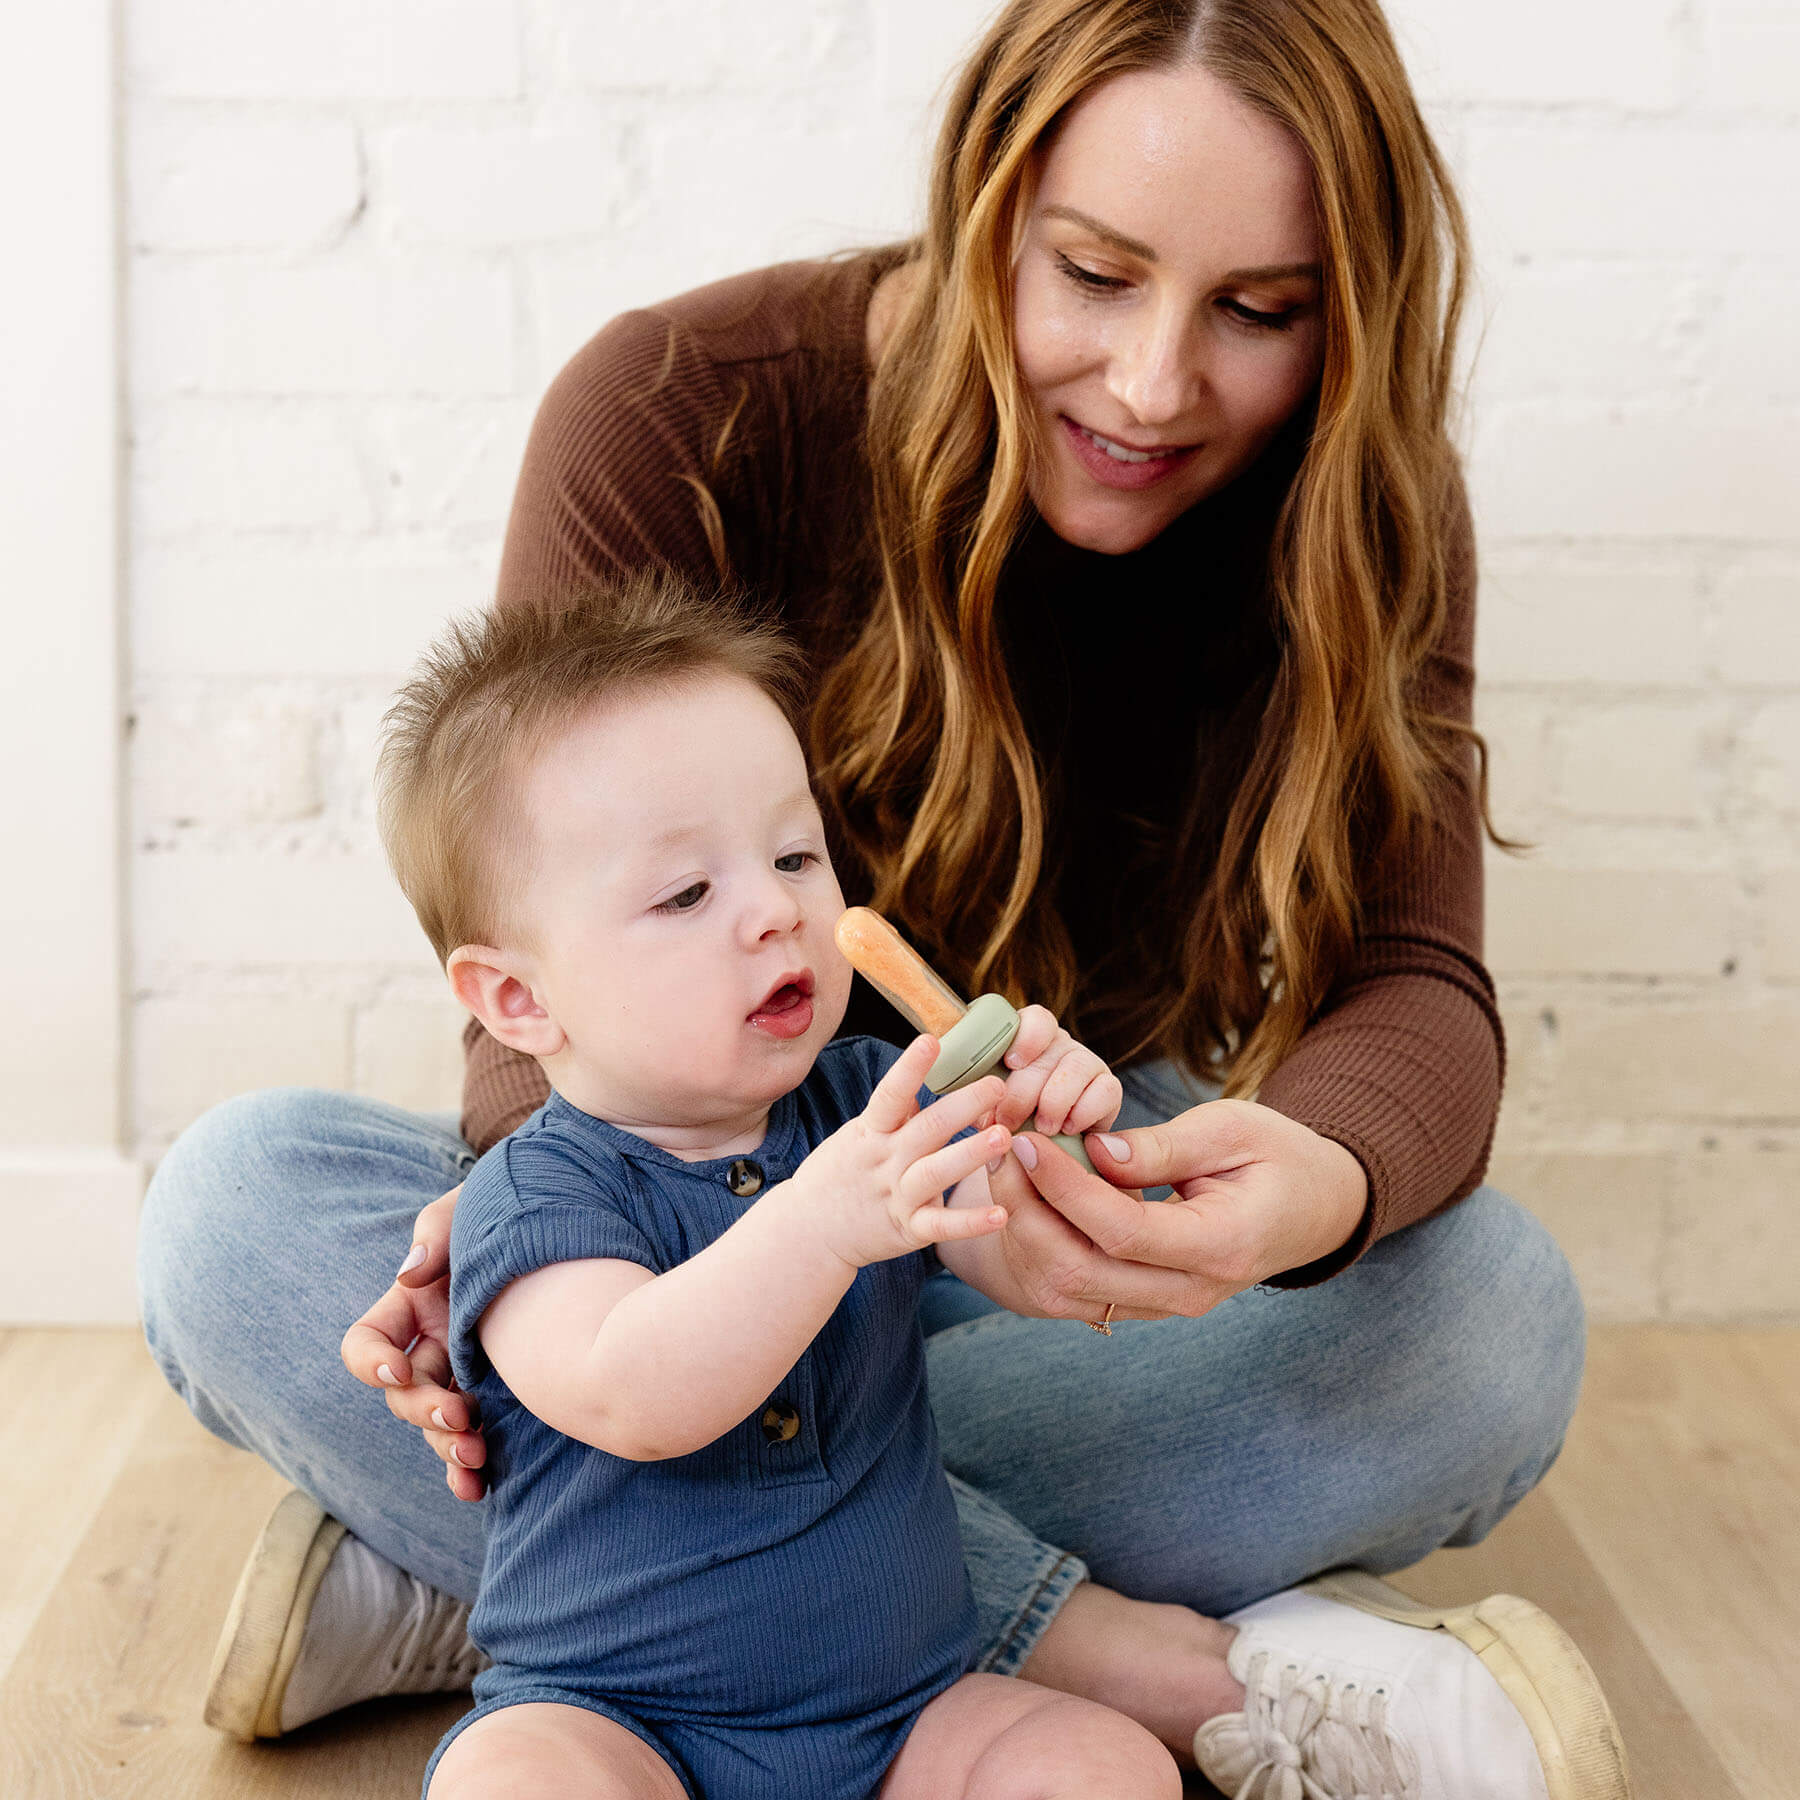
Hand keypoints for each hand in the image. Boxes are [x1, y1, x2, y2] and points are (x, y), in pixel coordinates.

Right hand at [340, 1187, 488, 1501]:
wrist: (580, 1225)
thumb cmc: (517, 1208)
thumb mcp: (474, 1203)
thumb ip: (439, 1228)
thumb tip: (411, 1275)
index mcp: (416, 1306)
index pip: (366, 1342)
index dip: (369, 1361)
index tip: (398, 1368)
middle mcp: (436, 1347)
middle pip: (405, 1395)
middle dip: (425, 1410)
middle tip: (462, 1414)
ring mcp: (468, 1375)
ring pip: (437, 1427)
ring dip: (446, 1448)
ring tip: (475, 1455)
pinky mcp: (504, 1396)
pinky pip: (473, 1442)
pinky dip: (467, 1472)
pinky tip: (479, 1489)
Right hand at [791, 1035, 1011, 1268]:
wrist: (807, 1233)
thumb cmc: (836, 1177)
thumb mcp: (857, 1137)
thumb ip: (892, 1115)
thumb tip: (923, 1086)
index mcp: (871, 1132)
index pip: (890, 1095)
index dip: (910, 1068)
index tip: (931, 1041)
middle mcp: (885, 1161)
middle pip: (927, 1129)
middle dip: (964, 1105)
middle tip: (998, 1086)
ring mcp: (896, 1196)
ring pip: (936, 1173)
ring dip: (970, 1154)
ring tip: (1003, 1137)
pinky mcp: (907, 1230)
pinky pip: (941, 1225)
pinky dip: (969, 1222)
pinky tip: (1000, 1213)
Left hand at [982, 1099, 1369, 1324]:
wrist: (1315, 1207)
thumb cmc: (1278, 1156)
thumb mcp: (1230, 1130)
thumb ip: (1162, 1147)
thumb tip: (1094, 1150)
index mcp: (1223, 1246)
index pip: (1123, 1231)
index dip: (1066, 1188)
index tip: (1029, 1141)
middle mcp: (1193, 1291)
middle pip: (1084, 1272)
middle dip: (1031, 1211)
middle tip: (1003, 1151)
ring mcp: (1169, 1305)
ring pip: (1074, 1291)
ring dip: (1030, 1232)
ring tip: (1007, 1169)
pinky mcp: (1149, 1303)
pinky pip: (1083, 1289)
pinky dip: (1046, 1246)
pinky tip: (1029, 1198)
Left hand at [991, 1004, 1122, 1136]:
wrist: (1046, 1152)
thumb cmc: (1011, 1125)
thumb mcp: (991, 1108)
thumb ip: (986, 1102)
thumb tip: (984, 1116)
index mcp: (1028, 1041)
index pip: (1037, 1019)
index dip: (1026, 1037)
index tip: (1012, 1063)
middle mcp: (1060, 1045)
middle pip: (1047, 1053)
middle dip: (1023, 1091)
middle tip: (1008, 1121)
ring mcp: (1087, 1064)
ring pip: (1074, 1070)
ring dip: (1054, 1102)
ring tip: (1041, 1128)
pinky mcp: (1109, 1088)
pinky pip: (1105, 1090)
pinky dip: (1083, 1112)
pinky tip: (1068, 1128)